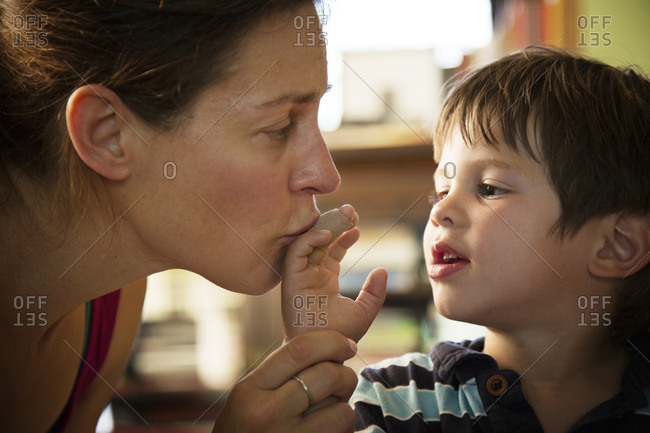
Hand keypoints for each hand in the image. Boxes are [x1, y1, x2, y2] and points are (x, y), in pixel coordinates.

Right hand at [212, 331, 357, 432]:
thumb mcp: (247, 399)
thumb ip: (277, 374)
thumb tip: (326, 346)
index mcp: (249, 391)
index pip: (299, 349)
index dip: (331, 341)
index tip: (345, 343)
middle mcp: (266, 415)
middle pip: (328, 375)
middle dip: (345, 374)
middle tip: (342, 381)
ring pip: (342, 410)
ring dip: (344, 408)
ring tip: (328, 413)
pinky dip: (341, 431)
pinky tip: (325, 432)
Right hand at [282, 205, 386, 341]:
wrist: (324, 352)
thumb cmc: (341, 337)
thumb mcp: (364, 312)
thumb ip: (374, 293)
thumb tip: (382, 270)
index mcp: (324, 280)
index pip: (331, 250)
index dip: (344, 235)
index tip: (357, 225)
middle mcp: (310, 275)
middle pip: (320, 242)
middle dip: (334, 223)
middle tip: (350, 210)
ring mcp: (300, 276)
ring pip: (307, 243)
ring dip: (323, 227)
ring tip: (341, 216)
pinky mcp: (290, 280)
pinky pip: (295, 254)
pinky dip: (308, 240)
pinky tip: (326, 234)